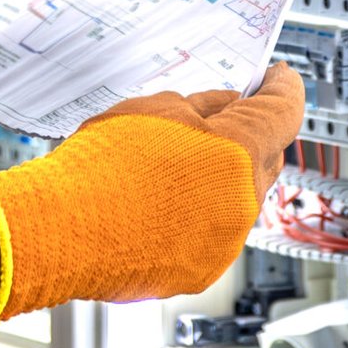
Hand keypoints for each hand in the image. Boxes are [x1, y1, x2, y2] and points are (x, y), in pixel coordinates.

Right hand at [0, 61, 305, 320]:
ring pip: (240, 196)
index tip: (279, 79)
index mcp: (239, 152)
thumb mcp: (154, 109)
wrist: (64, 228)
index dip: (283, 88)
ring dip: (221, 177)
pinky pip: (215, 230)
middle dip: (249, 135)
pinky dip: (198, 214)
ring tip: (170, 165)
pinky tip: (159, 202)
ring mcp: (226, 240)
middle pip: (266, 157)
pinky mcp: (203, 269)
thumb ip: (202, 106)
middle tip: (215, 118)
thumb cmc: (103, 166)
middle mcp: (244, 201)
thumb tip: (225, 108)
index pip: (283, 111)